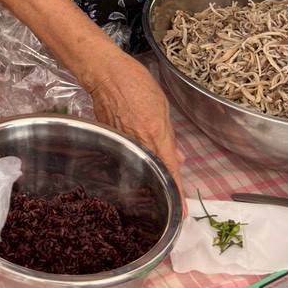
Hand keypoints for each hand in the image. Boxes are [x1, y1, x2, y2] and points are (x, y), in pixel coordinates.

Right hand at [88, 49, 187, 203]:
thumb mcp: (162, 105)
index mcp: (154, 133)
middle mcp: (139, 142)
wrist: (105, 73)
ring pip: (140, 168)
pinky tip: (138, 164)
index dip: (177, 192)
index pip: (169, 169)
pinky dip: (135, 163)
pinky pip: (126, 157)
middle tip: (173, 204)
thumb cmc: (137, 83)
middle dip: (164, 189)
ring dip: (149, 177)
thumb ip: (170, 134)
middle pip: (154, 173)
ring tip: (157, 188)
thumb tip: (179, 157)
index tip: (183, 214)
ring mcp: (122, 143)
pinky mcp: (110, 140)